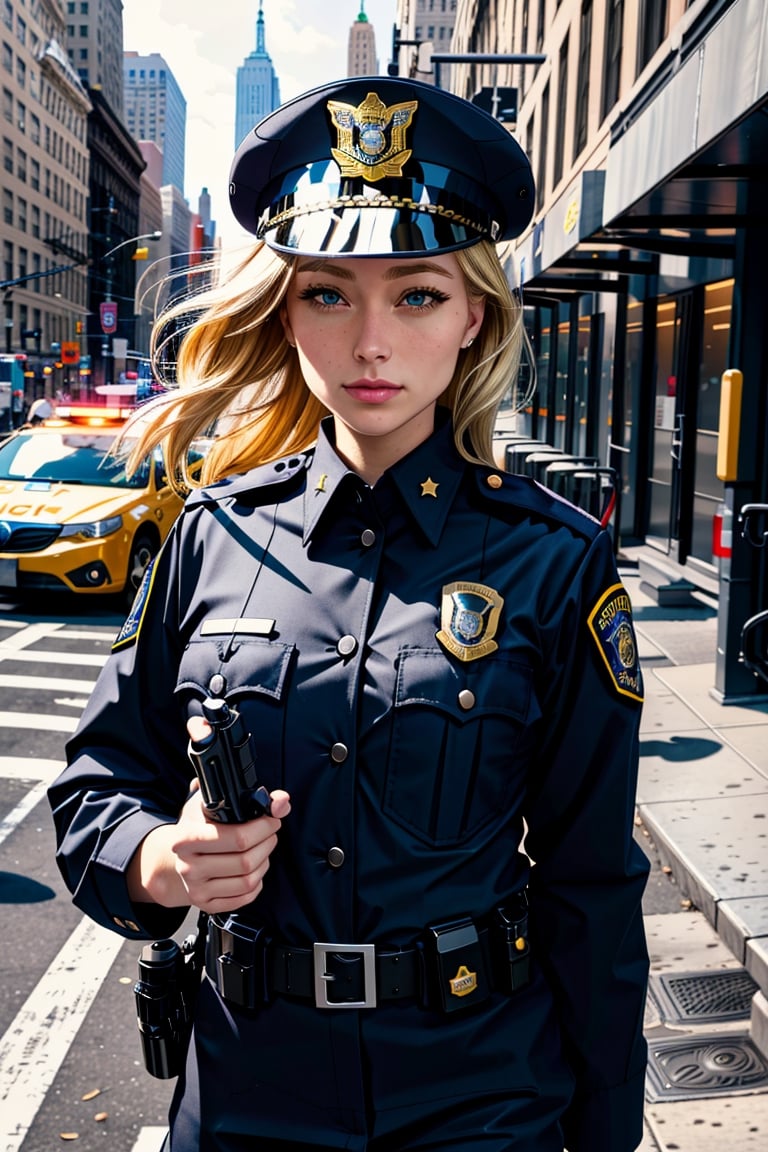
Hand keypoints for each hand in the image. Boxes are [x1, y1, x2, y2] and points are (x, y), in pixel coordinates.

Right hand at [168, 781, 290, 913]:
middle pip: (246, 861)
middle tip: (270, 833)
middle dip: (266, 843)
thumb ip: (252, 798)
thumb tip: (281, 802)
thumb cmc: (199, 826)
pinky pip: (245, 897)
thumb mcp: (215, 803)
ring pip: (248, 880)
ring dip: (263, 862)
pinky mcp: (206, 906)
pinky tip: (252, 869)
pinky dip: (256, 883)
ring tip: (261, 849)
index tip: (271, 820)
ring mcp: (196, 889)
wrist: (176, 857)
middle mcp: (188, 867)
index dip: (262, 828)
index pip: (238, 837)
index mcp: (186, 839)